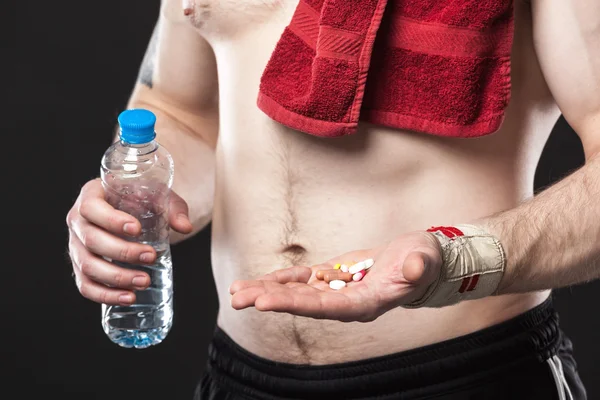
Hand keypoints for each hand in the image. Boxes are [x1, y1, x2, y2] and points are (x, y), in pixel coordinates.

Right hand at [66, 179, 192, 305]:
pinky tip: (128, 297)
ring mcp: (75, 245)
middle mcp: (78, 220)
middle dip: (122, 252)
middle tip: (151, 256)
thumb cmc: (141, 198)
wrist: (131, 208)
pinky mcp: (81, 266)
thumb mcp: (158, 196)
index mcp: (91, 194)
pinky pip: (85, 285)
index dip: (111, 220)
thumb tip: (185, 227)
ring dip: (116, 277)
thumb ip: (173, 209)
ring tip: (144, 281)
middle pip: (91, 240)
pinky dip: (105, 294)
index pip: (91, 207)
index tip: (137, 229)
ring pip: (87, 266)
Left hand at [229, 231, 441, 321]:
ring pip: (298, 292)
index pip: (327, 308)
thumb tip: (414, 269)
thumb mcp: (425, 259)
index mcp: (367, 303)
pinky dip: (281, 279)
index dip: (296, 305)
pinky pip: (303, 279)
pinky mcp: (334, 276)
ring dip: (268, 291)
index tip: (266, 303)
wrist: (419, 257)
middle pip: (304, 303)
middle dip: (272, 300)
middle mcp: (347, 302)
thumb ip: (418, 267)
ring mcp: (338, 290)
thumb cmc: (424, 260)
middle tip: (239, 299)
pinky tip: (259, 280)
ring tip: (237, 292)